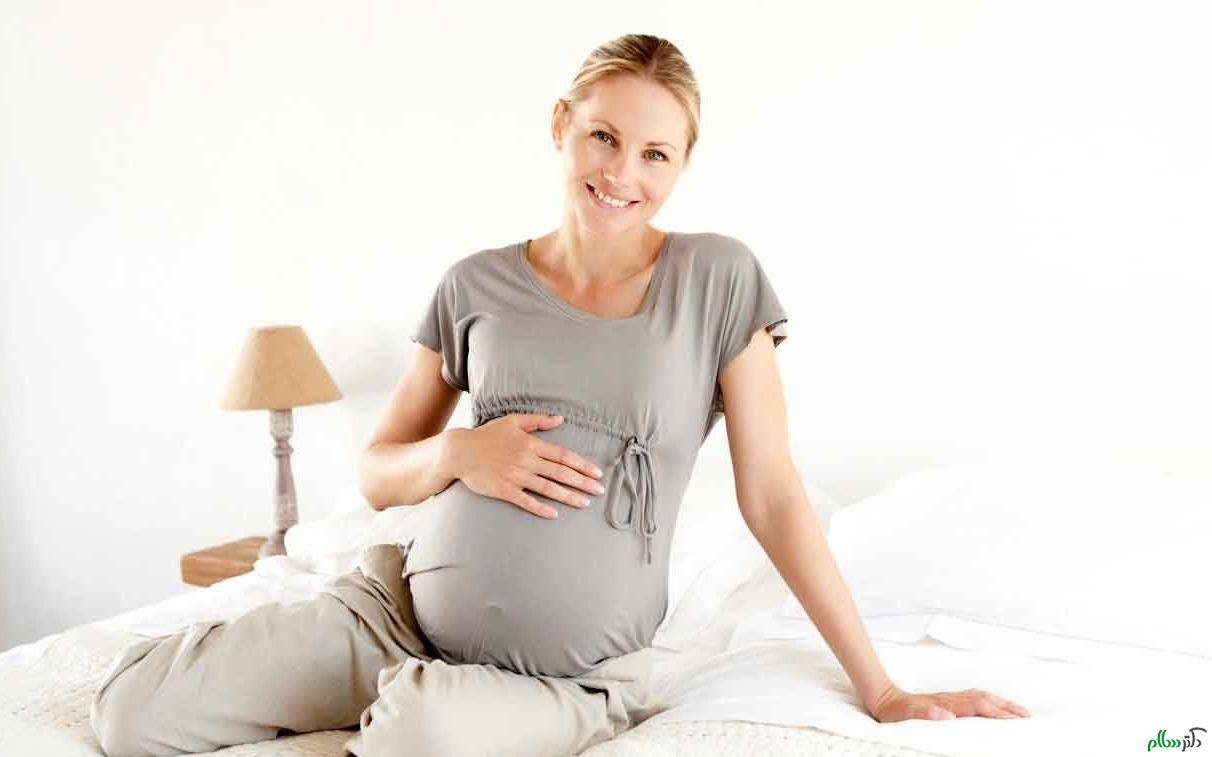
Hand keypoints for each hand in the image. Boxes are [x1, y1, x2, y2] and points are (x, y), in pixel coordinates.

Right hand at [447, 413, 604, 518]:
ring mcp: (515, 476)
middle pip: (560, 473)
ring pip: (548, 488)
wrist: (460, 452)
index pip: (563, 455)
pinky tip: (554, 514)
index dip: (582, 465)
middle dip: (582, 482)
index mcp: (530, 444)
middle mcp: (526, 460)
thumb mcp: (512, 421)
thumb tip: (560, 419)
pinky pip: (526, 501)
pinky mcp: (504, 490)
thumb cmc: (487, 436)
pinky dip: (540, 508)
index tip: (597, 473)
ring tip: (584, 503)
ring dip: (568, 496)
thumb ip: (538, 420)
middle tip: (599, 490)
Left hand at [867, 684, 1030, 721]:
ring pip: (981, 696)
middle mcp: (950, 698)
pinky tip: (994, 703)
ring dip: (1001, 702)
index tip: (1015, 719)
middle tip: (1027, 716)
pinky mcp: (947, 699)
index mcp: (945, 703)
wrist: (883, 698)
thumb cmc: (896, 712)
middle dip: (1007, 707)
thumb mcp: (907, 716)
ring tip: (1018, 711)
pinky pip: (974, 697)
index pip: (977, 706)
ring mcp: (949, 697)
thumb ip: (926, 714)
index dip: (997, 712)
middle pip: (985, 699)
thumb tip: (946, 716)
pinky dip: (989, 700)